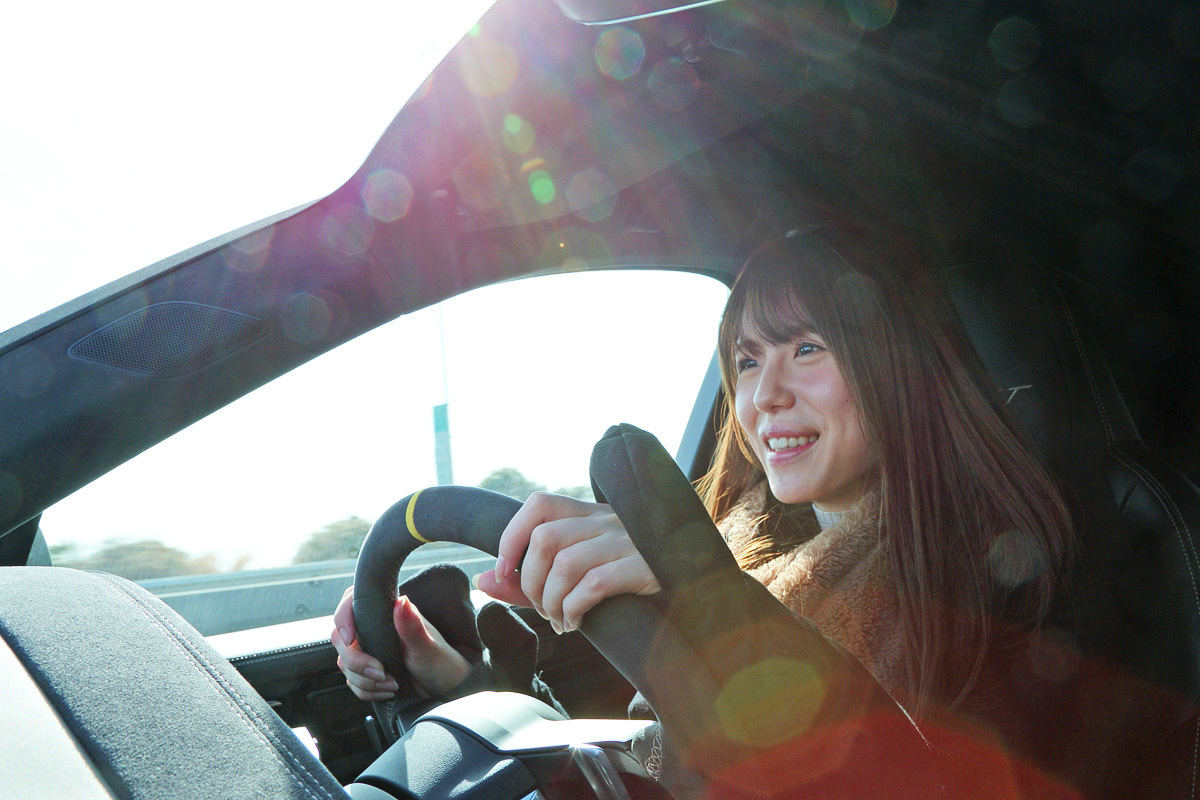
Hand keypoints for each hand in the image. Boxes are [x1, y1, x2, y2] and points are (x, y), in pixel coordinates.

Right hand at [331, 586, 471, 699]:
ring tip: (392, 683)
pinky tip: (388, 689)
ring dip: (365, 679)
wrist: (445, 688)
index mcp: (389, 614)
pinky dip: (367, 690)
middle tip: (381, 672)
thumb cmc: (442, 662)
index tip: (349, 639)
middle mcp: (376, 629)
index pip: (352, 604)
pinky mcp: (368, 670)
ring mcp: (370, 650)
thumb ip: (412, 626)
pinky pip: (351, 681)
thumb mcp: (428, 646)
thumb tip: (402, 602)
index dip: (343, 618)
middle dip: (357, 662)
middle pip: (341, 639)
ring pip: (344, 663)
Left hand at [475, 492, 660, 633]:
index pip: (539, 503)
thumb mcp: (579, 573)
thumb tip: (481, 581)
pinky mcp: (644, 567)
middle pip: (545, 539)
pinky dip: (574, 609)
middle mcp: (607, 520)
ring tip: (560, 621)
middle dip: (531, 583)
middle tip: (542, 609)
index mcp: (590, 515)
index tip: (502, 572)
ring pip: (566, 563)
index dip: (511, 536)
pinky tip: (576, 623)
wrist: (695, 588)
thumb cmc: (627, 584)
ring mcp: (628, 541)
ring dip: (552, 602)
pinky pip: (594, 584)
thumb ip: (528, 579)